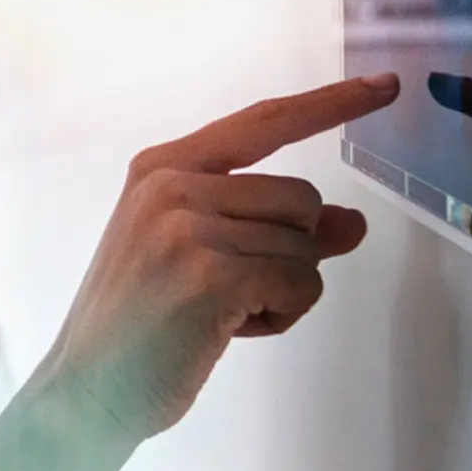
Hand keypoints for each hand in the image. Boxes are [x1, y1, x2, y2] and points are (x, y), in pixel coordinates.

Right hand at [33, 74, 400, 445]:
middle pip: (301, 198)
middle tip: (230, 289)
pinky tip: (226, 329)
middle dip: (289, 253)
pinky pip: (302, 285)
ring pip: (307, 246)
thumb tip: (351, 222)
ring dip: (284, 290)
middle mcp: (171, 184)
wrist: (88, 384)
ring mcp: (186, 225)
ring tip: (221, 311)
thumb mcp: (198, 255)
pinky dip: (281, 316)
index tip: (383, 85)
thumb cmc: (140, 323)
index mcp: (161, 167)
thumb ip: (273, 228)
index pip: (263, 123)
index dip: (329, 104)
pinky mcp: (209, 271)